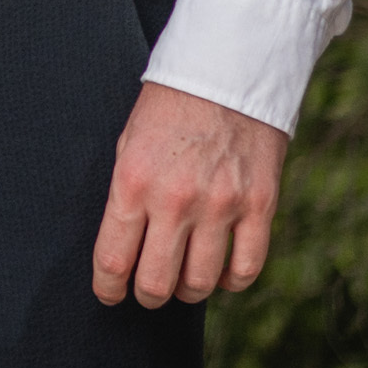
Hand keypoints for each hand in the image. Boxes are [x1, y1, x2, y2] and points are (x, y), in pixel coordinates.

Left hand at [91, 81, 286, 308]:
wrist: (226, 71)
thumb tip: (124, 249)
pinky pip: (245, 269)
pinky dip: (230, 282)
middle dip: (147, 296)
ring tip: (183, 280)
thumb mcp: (128, 144)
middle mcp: (175, 199)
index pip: (113, 259)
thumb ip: (126, 197)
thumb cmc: (168, 108)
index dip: (108, 288)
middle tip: (147, 291)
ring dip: (187, 291)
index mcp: (133, 181)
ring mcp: (221, 205)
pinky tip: (220, 273)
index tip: (109, 294)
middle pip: (156, 282)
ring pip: (200, 283)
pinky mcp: (259, 206)